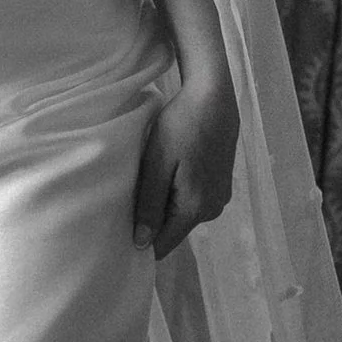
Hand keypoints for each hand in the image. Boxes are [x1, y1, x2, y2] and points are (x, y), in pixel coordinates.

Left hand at [134, 62, 238, 256]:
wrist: (214, 98)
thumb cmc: (182, 126)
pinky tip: (169, 170)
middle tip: (131, 196)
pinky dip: (177, 192)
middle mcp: (212, 209)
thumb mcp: (157, 164)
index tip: (120, 233)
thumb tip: (141, 243)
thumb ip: (149, 205)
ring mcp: (220, 197)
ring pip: (182, 214)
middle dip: (151, 220)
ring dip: (164, 203)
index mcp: (195, 208)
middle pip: (173, 229)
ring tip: (150, 178)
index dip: (141, 243)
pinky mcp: (221, 185)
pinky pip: (193, 200)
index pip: (164, 244)